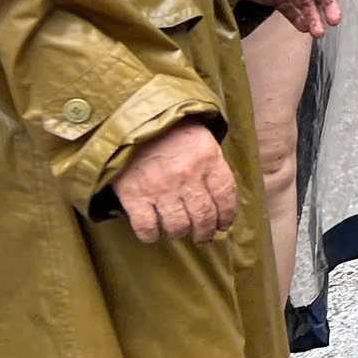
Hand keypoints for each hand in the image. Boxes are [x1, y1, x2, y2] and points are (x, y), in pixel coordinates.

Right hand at [112, 120, 236, 243]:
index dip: (227, 215)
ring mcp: (160, 188)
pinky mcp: (134, 196)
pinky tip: (154, 232)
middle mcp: (187, 176)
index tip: (223, 225)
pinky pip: (147, 227)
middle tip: (202, 236)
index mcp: (208, 159)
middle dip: (205, 232)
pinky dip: (152, 235)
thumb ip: (211, 165)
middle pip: (203, 216)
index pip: (226, 195)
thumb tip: (219, 199)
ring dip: (180, 234)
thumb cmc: (170, 130)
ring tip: (179, 233)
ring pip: (178, 225)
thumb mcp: (200, 139)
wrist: (130, 120)